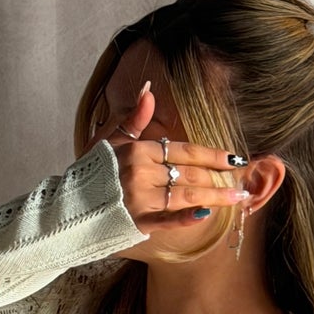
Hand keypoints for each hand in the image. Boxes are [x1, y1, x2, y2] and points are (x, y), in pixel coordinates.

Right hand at [104, 83, 249, 230]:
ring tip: (238, 198)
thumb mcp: (111, 140)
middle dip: (220, 178)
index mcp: (138, 151)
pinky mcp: (137, 223)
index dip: (213, 155)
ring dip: (215, 197)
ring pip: (187, 197)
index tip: (235, 158)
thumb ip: (134, 118)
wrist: (69, 206)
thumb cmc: (91, 172)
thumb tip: (148, 89)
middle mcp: (141, 174)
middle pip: (191, 174)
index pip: (185, 151)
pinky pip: (168, 220)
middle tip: (244, 181)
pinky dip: (187, 218)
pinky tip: (206, 215)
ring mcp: (140, 200)